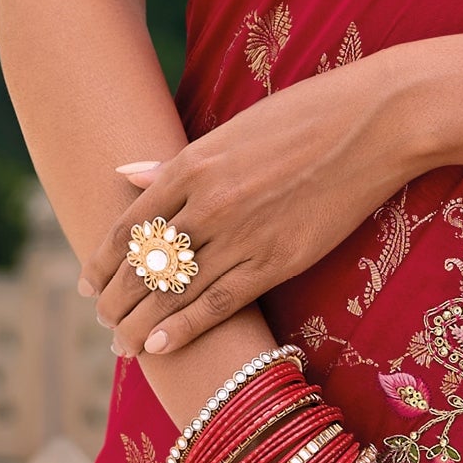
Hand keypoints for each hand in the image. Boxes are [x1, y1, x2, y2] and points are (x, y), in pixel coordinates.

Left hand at [94, 67, 428, 364]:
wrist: (375, 123)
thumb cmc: (307, 116)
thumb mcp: (232, 131)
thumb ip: (177, 162)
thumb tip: (125, 174)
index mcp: (191, 165)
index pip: (129, 226)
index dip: (103, 260)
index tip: (87, 284)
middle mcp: (206, 202)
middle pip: (144, 264)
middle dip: (116, 299)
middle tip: (102, 323)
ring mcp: (241, 233)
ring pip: (173, 290)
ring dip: (139, 322)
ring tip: (121, 345)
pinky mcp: (278, 259)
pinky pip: (218, 302)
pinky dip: (183, 327)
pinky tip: (157, 346)